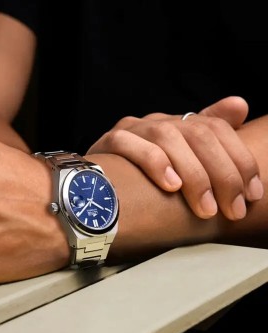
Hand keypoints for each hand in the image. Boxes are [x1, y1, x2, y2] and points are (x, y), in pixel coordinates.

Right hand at [86, 96, 263, 219]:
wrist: (97, 185)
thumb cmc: (143, 180)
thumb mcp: (180, 164)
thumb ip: (209, 138)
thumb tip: (240, 107)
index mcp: (178, 124)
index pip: (217, 129)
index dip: (239, 160)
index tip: (252, 193)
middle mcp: (157, 121)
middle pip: (197, 133)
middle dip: (222, 174)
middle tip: (231, 209)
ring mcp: (132, 129)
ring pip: (167, 138)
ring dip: (193, 175)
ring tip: (205, 208)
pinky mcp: (109, 142)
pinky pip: (130, 144)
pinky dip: (153, 163)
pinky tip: (170, 185)